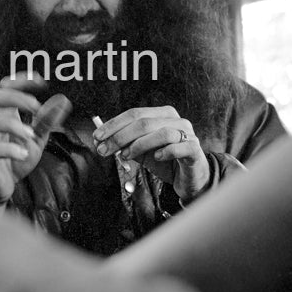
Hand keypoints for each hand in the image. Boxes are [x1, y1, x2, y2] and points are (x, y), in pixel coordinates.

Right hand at [0, 73, 70, 204]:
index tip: (40, 81)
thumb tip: (63, 99)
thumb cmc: (14, 162)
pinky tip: (24, 154)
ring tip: (31, 134)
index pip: (3, 88)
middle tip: (35, 105)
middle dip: (12, 95)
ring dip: (11, 124)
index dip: (20, 80)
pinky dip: (8, 150)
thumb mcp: (36, 140)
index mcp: (1, 116)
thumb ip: (47, 121)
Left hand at [93, 106, 209, 202]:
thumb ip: (124, 144)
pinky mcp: (194, 149)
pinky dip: (165, 151)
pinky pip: (179, 146)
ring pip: (161, 132)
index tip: (98, 136)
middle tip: (104, 150)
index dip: (114, 124)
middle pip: (144, 122)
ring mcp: (187, 133)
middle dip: (120, 136)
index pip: (134, 114)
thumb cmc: (164, 160)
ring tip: (126, 156)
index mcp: (161, 114)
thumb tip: (100, 142)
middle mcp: (175, 119)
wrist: (189, 177)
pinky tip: (155, 158)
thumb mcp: (140, 151)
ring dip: (139, 144)